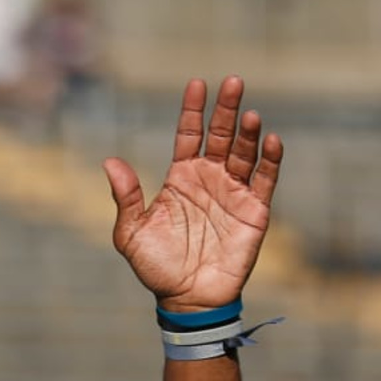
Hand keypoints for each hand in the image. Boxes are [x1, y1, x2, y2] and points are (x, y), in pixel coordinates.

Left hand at [104, 76, 283, 311]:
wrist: (186, 299)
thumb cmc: (156, 267)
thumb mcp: (131, 233)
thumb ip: (126, 197)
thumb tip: (109, 161)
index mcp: (181, 179)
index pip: (189, 135)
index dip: (193, 110)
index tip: (197, 84)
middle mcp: (209, 179)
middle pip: (222, 136)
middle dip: (227, 109)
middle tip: (233, 82)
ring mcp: (234, 193)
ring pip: (245, 153)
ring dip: (248, 133)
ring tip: (249, 114)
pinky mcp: (254, 211)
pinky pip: (265, 180)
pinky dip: (270, 160)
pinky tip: (271, 140)